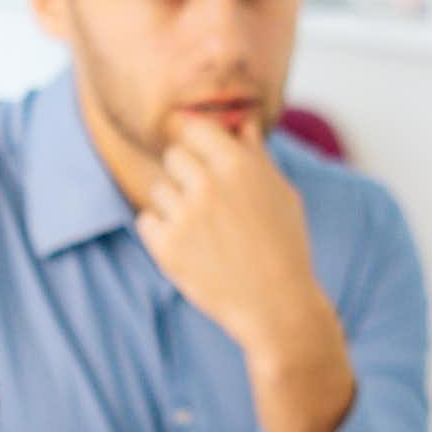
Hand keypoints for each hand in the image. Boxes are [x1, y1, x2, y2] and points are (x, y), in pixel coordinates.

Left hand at [134, 118, 353, 431]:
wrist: (276, 306)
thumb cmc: (285, 247)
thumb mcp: (282, 195)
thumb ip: (257, 157)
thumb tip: (242, 125)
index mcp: (238, 165)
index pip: (194, 127)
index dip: (195, 140)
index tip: (200, 156)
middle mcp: (208, 184)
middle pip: (173, 156)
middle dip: (185, 173)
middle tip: (207, 202)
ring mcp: (185, 216)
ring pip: (158, 188)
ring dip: (173, 203)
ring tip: (203, 230)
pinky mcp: (166, 247)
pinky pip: (147, 221)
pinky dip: (161, 231)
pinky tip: (190, 246)